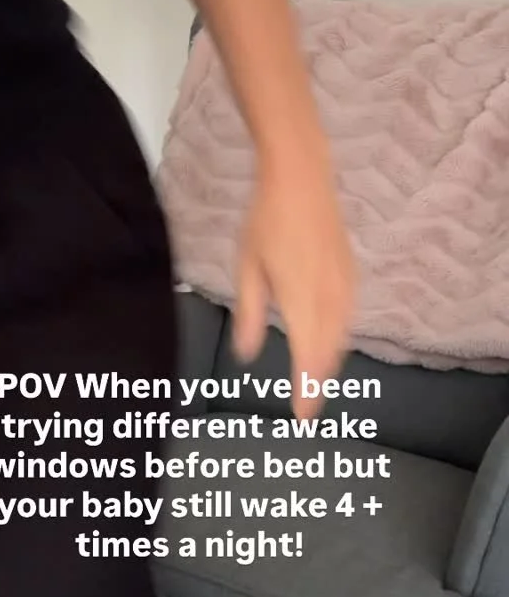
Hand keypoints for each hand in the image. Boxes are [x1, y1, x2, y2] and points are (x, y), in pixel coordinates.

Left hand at [233, 155, 354, 418]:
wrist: (302, 179)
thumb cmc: (266, 222)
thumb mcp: (247, 270)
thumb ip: (249, 314)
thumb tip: (245, 353)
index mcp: (302, 301)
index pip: (308, 359)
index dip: (307, 391)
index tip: (303, 416)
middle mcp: (329, 299)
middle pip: (328, 354)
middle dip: (319, 382)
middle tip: (307, 406)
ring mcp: (344, 287)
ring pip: (341, 338)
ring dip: (329, 362)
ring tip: (316, 381)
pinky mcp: (350, 275)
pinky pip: (347, 318)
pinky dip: (338, 339)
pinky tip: (328, 342)